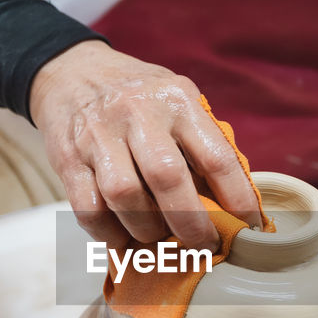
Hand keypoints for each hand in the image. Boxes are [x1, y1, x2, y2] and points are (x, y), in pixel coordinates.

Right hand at [29, 40, 262, 250]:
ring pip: (125, 196)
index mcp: (177, 100)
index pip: (216, 156)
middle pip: (168, 178)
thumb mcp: (177, 100)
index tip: (249, 227)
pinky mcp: (67, 157)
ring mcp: (99, 135)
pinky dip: (109, 233)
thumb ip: (202, 142)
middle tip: (203, 245)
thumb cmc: (138, 97)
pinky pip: (88, 208)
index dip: (237, 199)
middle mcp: (138, 113)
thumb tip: (231, 202)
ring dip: (147, 229)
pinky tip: (122, 238)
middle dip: (191, 223)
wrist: (72, 71)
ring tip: (158, 238)